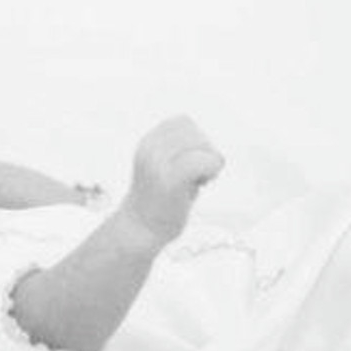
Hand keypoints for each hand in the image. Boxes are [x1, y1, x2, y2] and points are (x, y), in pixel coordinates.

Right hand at [118, 115, 224, 245]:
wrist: (140, 229)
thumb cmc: (159, 199)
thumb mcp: (162, 164)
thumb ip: (179, 148)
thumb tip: (209, 142)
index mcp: (148, 142)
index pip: (184, 121)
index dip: (196, 139)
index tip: (192, 160)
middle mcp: (150, 149)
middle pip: (196, 132)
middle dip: (205, 150)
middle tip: (199, 174)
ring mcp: (158, 164)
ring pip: (202, 145)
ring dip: (209, 161)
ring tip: (199, 180)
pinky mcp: (171, 181)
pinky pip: (202, 162)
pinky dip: (210, 171)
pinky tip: (203, 183)